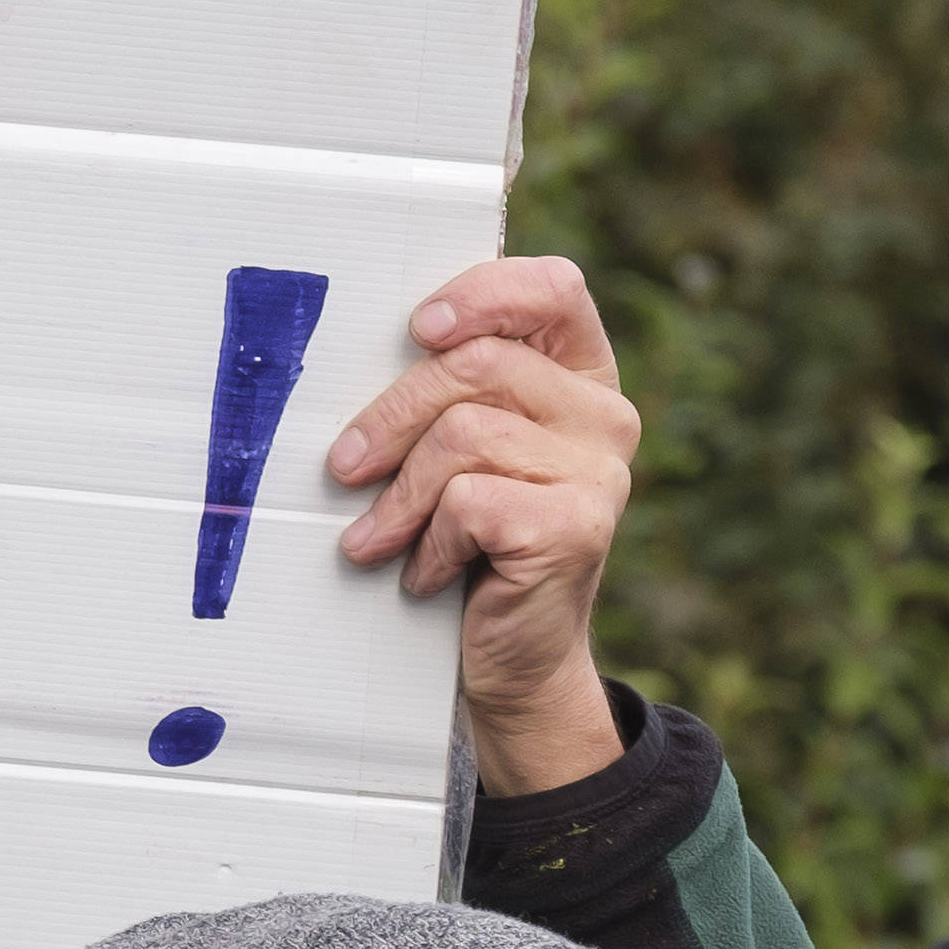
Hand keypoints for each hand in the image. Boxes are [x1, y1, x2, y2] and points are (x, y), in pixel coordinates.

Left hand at [326, 253, 639, 796]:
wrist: (512, 659)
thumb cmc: (472, 542)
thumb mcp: (462, 453)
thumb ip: (451, 390)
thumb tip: (354, 348)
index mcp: (580, 376)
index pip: (554, 289)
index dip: (483, 293)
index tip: (417, 329)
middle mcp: (604, 415)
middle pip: (477, 364)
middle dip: (391, 416)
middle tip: (344, 468)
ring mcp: (600, 473)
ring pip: (462, 436)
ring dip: (400, 496)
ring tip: (378, 537)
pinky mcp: (576, 528)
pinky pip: (468, 503)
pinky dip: (427, 543)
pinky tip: (426, 572)